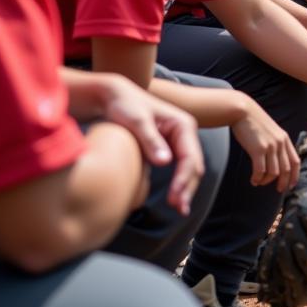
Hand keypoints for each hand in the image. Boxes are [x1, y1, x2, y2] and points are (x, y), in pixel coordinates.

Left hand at [100, 75, 203, 215]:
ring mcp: (178, 141)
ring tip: (179, 209)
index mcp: (183, 125)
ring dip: (185, 188)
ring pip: (189, 169)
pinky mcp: (168, 148)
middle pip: (194, 165)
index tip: (174, 198)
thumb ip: (151, 140)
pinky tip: (174, 197)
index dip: (183, 179)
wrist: (112, 97)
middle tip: (178, 209)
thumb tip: (166, 162)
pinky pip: (179, 169)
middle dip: (188, 187)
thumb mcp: (137, 120)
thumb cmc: (124, 105)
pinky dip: (178, 184)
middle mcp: (185, 133)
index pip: (190, 157)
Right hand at [231, 95, 299, 191]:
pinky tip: (253, 180)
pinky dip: (258, 178)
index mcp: (285, 139)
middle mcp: (280, 143)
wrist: (243, 111)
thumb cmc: (254, 122)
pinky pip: (261, 170)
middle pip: (286, 169)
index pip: (296, 161)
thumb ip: (276, 143)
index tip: (291, 185)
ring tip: (259, 182)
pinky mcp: (258, 149)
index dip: (295, 175)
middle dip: (283, 182)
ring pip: (273, 172)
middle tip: (278, 190)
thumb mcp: (271, 131)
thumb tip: (276, 161)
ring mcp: (270, 146)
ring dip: (266, 181)